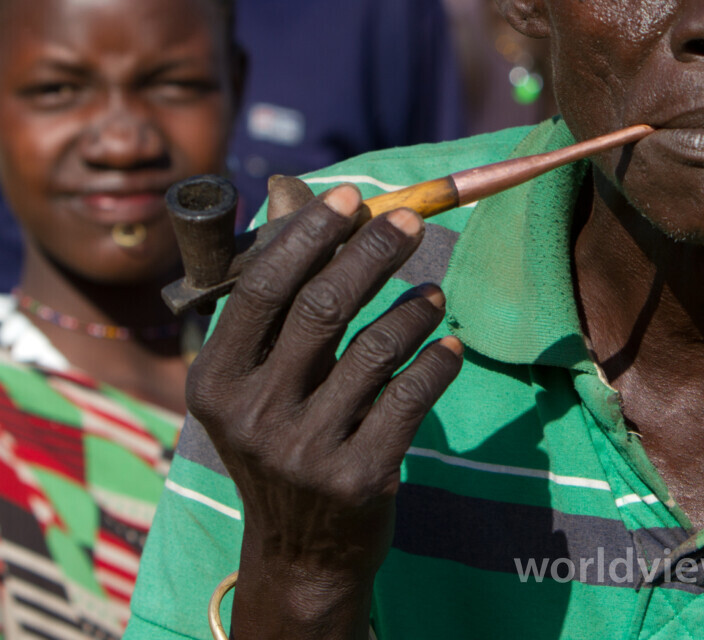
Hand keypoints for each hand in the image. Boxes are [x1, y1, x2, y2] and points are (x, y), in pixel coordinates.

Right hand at [185, 185, 463, 638]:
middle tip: (412, 225)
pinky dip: (439, 362)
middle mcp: (251, 413)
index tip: (353, 198)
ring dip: (414, 309)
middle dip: (373, 254)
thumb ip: (277, 288)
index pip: (263, 287)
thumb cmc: (284, 435)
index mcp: (216, 379)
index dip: (311, 235)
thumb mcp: (260, 373)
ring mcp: (303, 448)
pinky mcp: (357, 476)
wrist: (301, 551)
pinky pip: (412, 396)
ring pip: (375, 349)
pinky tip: (450, 347)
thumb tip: (288, 189)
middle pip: (321, 307)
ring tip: (432, 295)